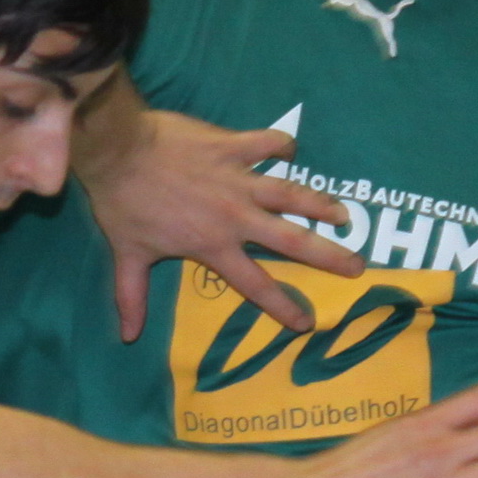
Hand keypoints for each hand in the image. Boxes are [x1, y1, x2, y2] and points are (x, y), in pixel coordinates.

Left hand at [87, 108, 365, 341]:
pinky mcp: (233, 145)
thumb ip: (132, 296)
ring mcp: (239, 178)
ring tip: (345, 215)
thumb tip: (127, 335)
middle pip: (293, 240)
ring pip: (293, 193)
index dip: (283, 306)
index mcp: (214, 246)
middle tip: (357, 267)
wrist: (120, 151)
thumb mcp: (128, 255)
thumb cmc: (124, 205)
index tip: (307, 322)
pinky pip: (268, 142)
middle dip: (328, 256)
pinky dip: (282, 144)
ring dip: (321, 204)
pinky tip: (291, 148)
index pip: (256, 284)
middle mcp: (237, 216)